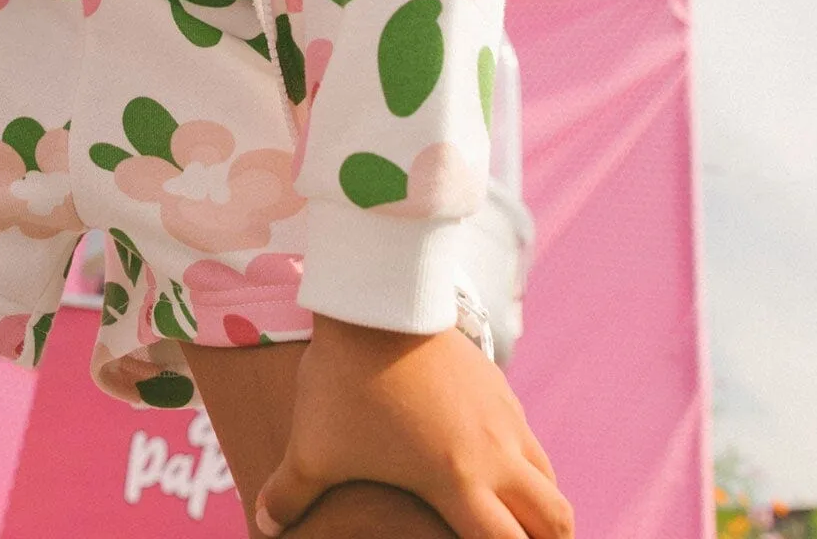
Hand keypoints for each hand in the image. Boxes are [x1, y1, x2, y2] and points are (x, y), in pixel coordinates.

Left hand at [254, 313, 572, 538]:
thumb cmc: (344, 380)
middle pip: (554, 519)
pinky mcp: (497, 384)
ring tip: (521, 520)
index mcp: (458, 483)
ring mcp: (503, 415)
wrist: (376, 299)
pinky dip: (526, 462)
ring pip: (547, 475)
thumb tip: (262, 525)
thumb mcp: (311, 446)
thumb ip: (289, 494)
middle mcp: (495, 454)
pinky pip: (528, 436)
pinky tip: (498, 464)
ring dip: (541, 503)